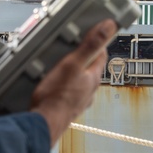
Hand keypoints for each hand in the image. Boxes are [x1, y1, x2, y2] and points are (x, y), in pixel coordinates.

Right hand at [29, 19, 116, 144]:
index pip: (101, 55)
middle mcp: (89, 91)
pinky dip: (64, 85)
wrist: (43, 124)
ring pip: (80, 81)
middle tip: (72, 47)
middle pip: (90, 68)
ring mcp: (79, 101)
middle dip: (83, 57)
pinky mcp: (67, 108)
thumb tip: (109, 27)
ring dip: (73, 72)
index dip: (97, 42)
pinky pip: (69, 92)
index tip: (92, 33)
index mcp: (93, 78)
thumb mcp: (73, 63)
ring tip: (60, 64)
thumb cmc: (56, 97)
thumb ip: (91, 44)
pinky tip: (53, 85)